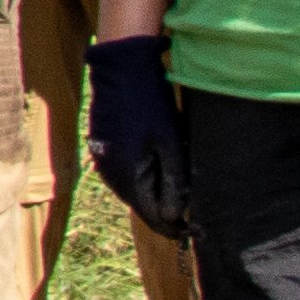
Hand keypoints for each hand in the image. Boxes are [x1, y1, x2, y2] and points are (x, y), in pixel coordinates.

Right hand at [84, 35, 193, 241]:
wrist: (120, 69)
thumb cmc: (150, 103)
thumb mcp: (170, 142)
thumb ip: (174, 181)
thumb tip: (176, 215)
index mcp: (127, 177)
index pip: (152, 217)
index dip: (175, 228)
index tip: (196, 230)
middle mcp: (110, 176)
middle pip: (141, 206)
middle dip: (166, 211)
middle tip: (194, 212)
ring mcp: (103, 163)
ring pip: (133, 192)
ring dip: (154, 194)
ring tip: (180, 189)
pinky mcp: (102, 150)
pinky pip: (125, 176)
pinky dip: (143, 179)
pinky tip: (160, 169)